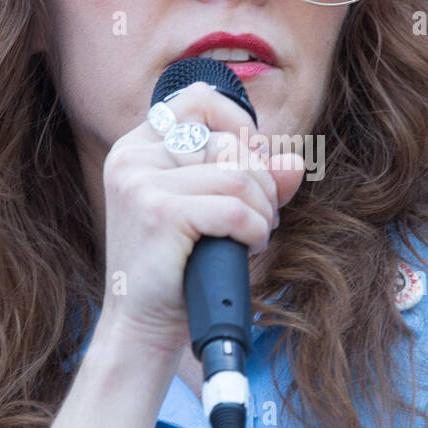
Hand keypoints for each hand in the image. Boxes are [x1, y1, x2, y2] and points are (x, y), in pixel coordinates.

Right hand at [97, 81, 304, 354]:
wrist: (143, 328)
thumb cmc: (178, 269)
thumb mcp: (214, 213)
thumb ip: (252, 181)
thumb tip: (294, 162)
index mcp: (136, 148)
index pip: (198, 99)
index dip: (238, 124)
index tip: (251, 162)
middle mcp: (132, 157)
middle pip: (228, 144)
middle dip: (261, 182)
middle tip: (259, 218)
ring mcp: (141, 183)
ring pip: (237, 176)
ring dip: (262, 210)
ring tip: (253, 235)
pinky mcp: (159, 213)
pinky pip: (236, 208)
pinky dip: (255, 230)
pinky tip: (246, 247)